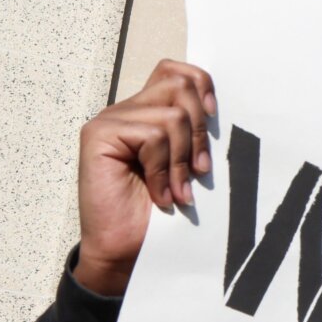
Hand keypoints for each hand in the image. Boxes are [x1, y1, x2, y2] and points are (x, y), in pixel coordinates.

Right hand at [75, 60, 215, 295]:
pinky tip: (160, 195)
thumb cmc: (161, 213)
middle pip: (180, 86)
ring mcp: (110, 120)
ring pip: (172, 116)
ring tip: (179, 190)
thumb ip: (195, 134)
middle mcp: (128, 110)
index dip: (202, 85)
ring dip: (182, 159)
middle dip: (201, 132)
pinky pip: (153, 137)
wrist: (128, 250)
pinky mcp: (98, 135)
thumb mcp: (189, 166)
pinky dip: (164, 170)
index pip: (177, 71)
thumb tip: (224, 109)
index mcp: (149, 112)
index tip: (217, 117)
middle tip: (199, 171)